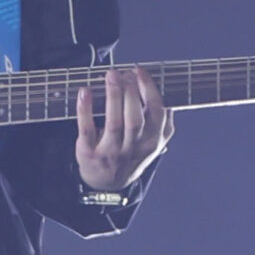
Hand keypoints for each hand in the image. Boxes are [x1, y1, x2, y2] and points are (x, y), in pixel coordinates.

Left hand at [75, 65, 172, 190]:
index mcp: (152, 142)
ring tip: (110, 75)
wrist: (108, 184)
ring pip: (114, 123)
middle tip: (123, 72)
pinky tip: (85, 92)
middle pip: (135, 118)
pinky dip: (85, 109)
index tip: (139, 71)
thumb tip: (169, 97)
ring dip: (113, 96)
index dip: (149, 90)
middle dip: (130, 92)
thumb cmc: (131, 154)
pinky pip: (86, 129)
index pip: (156, 113)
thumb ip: (162, 124)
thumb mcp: (152, 143)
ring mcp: (111, 152)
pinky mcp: (89, 153)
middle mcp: (133, 148)